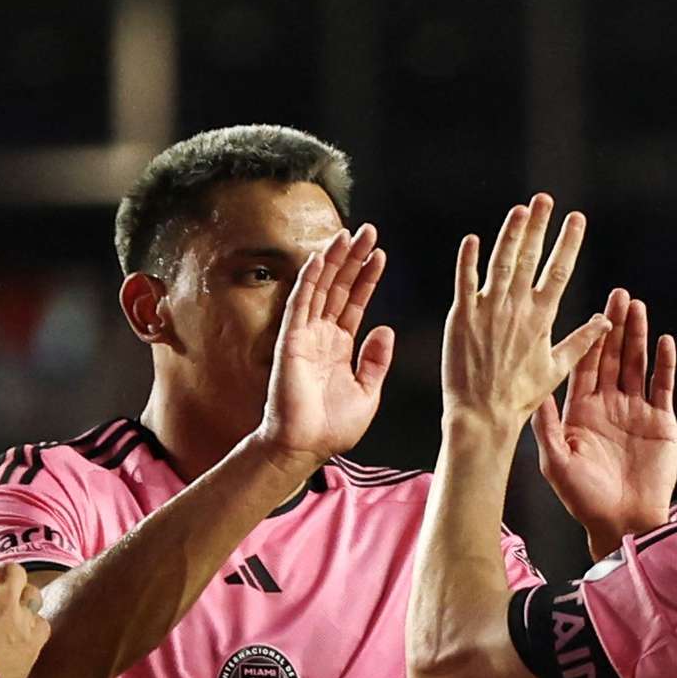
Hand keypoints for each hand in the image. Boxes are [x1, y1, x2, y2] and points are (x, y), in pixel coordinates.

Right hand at [252, 225, 395, 466]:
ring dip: (335, 260)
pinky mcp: (291, 339)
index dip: (368, 278)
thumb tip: (385, 330)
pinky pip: (301, 302)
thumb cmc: (331, 427)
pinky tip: (321, 257)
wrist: (305, 446)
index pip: (355, 303)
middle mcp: (322, 335)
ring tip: (350, 233)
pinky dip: (311, 279)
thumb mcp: (367, 392)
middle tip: (369, 231)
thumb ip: (376, 361)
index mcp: (340, 347)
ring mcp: (306, 335)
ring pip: (321, 288)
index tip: (380, 255)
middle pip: (340, 288)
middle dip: (354, 259)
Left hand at [442, 195, 609, 441]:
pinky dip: (469, 259)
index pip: (559, 270)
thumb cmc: (520, 395)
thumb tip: (606, 322)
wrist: (483, 414)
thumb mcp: (557, 367)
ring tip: (519, 210)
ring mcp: (489, 310)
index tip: (576, 218)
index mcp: (542, 317)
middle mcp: (517, 308)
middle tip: (544, 199)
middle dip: (539, 225)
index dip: (568, 241)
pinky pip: (466, 281)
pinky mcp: (462, 316)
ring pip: (501, 262)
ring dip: (510, 233)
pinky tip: (473, 239)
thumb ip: (581, 340)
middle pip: (530, 257)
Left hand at [535, 287, 676, 546]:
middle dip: (616, 326)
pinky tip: (665, 341)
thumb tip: (533, 391)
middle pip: (613, 357)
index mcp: (581, 412)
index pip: (585, 366)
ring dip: (638, 336)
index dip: (589, 338)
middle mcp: (609, 406)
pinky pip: (663, 387)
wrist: (623, 523)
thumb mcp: (556, 462)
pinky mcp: (661, 422)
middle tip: (619, 296)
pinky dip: (665, 364)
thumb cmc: (585, 500)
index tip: (592, 312)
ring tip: (639, 307)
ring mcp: (636, 412)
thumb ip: (546, 426)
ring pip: (637, 365)